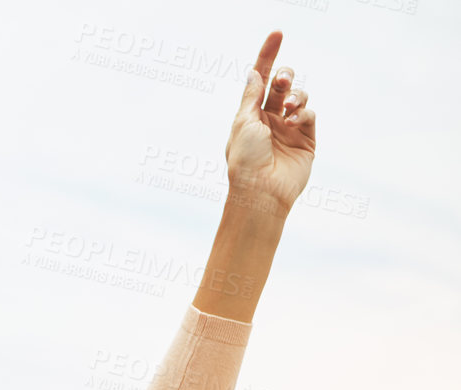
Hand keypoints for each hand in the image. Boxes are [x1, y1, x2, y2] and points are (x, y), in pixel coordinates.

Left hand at [224, 31, 316, 214]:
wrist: (261, 191)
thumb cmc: (245, 160)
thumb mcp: (243, 123)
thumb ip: (252, 96)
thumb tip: (254, 72)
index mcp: (250, 114)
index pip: (260, 79)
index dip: (268, 56)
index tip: (277, 33)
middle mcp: (270, 119)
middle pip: (283, 84)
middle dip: (285, 76)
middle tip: (282, 82)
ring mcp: (290, 128)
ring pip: (300, 96)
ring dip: (295, 96)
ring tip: (287, 109)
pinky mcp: (307, 139)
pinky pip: (310, 114)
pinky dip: (303, 113)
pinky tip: (293, 122)